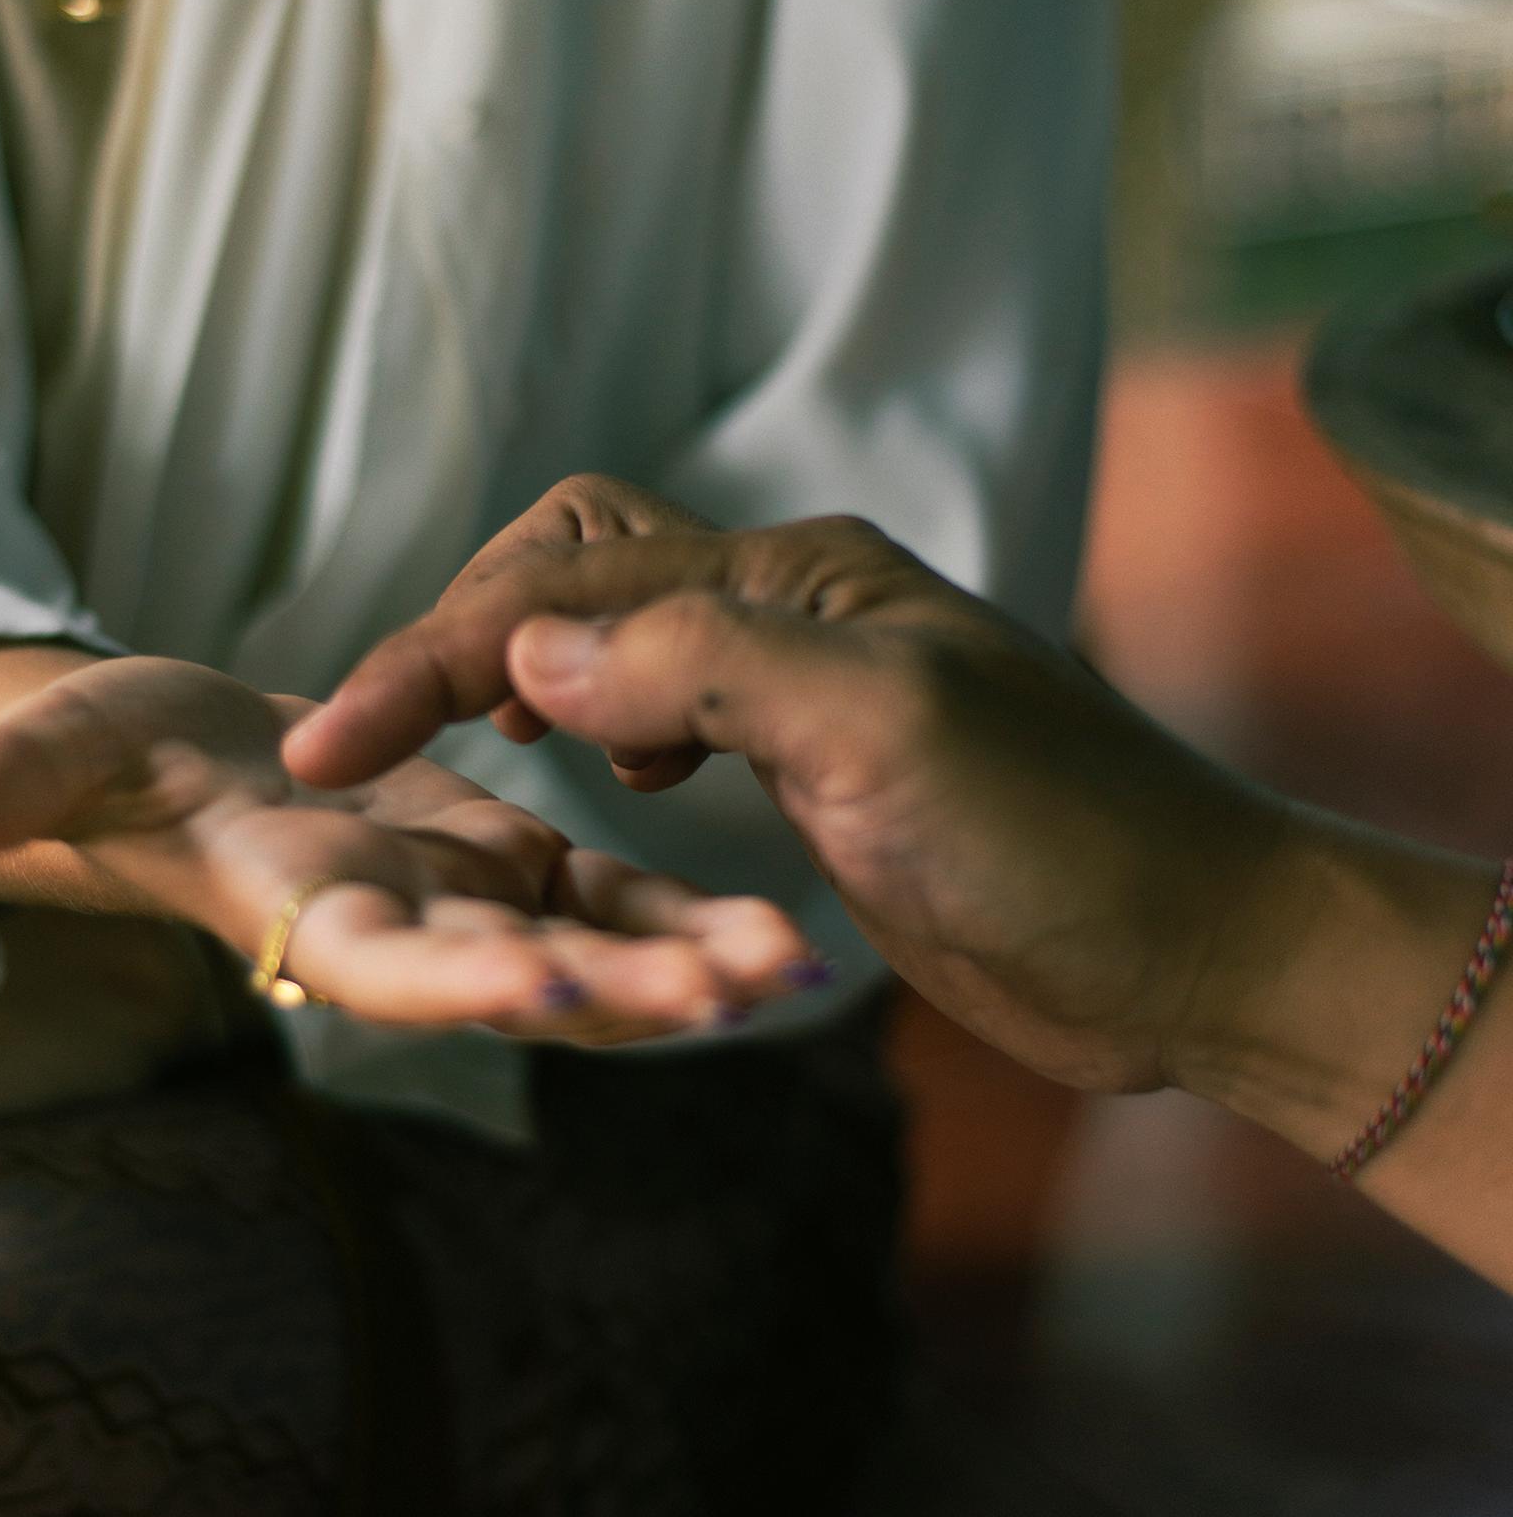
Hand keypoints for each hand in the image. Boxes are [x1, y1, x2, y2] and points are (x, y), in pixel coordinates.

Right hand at [0, 645, 813, 1040]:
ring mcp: (468, 903)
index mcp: (306, 906)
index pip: (385, 956)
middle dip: (623, 990)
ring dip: (688, 959)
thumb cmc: (116, 756)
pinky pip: (612, 895)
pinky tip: (780, 924)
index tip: (545, 984)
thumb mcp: (73, 750)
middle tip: (741, 989)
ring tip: (795, 962)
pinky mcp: (517, 864)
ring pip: (592, 945)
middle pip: (519, 972)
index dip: (454, 976)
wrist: (181, 770)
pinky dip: (686, 912)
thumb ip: (25, 774)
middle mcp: (404, 926)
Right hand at [288, 509, 1287, 1096]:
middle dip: (466, 643)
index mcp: (789, 579)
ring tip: (465, 756)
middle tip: (375, 742)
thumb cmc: (1065, 837)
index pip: (562, 584)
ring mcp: (801, 690)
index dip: (434, 656)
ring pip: (616, 640)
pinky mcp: (817, 770)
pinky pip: (670, 718)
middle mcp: (785, 611)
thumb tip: (529, 652)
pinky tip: (614, 793)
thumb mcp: (878, 732)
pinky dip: (606, 735)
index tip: (322, 753)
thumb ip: (700, 666)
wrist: (1193, 943)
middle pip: (574, 572)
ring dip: (529, 684)